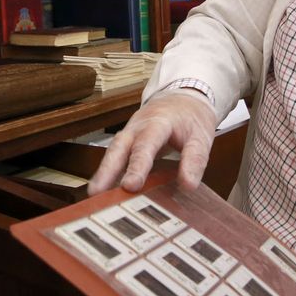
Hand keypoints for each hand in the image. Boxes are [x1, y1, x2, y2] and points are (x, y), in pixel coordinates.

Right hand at [89, 91, 215, 193]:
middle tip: (97, 193)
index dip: (137, 166)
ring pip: (112, 152)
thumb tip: (188, 185)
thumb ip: (195, 160)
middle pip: (118, 148)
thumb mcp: (201, 136)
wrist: (183, 98)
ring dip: (103, 173)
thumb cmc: (191, 117)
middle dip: (106, 171)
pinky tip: (104, 191)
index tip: (130, 185)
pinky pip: (115, 157)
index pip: (145, 145)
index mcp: (157, 122)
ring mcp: (129, 134)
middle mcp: (137, 127)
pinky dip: (108, 173)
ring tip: (95, 196)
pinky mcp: (127, 143)